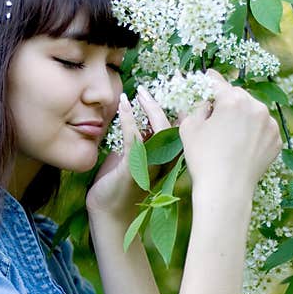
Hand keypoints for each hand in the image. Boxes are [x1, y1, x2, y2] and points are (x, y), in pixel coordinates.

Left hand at [86, 87, 171, 220]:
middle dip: (174, 100)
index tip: (177, 83)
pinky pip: (135, 139)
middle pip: (179, 126)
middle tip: (165, 81)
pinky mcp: (134, 168)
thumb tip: (140, 114)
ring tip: (141, 92)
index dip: (183, 104)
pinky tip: (124, 104)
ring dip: (151, 108)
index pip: (183, 127)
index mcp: (170, 157)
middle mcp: (167, 161)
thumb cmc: (121, 183)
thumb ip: (142, 137)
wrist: (109, 212)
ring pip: (162, 131)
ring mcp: (153, 165)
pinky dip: (129, 119)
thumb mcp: (135, 155)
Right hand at [178, 69, 282, 200]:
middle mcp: (256, 107)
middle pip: (238, 96)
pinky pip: (263, 129)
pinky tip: (241, 147)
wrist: (226, 190)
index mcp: (233, 100)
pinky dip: (253, 133)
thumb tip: (200, 97)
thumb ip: (195, 105)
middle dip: (227, 103)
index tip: (207, 76)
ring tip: (229, 137)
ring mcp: (270, 124)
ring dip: (242, 118)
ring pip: (252, 112)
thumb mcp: (189, 127)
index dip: (209, 80)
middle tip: (215, 118)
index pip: (218, 83)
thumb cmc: (203, 159)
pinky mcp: (277, 140)